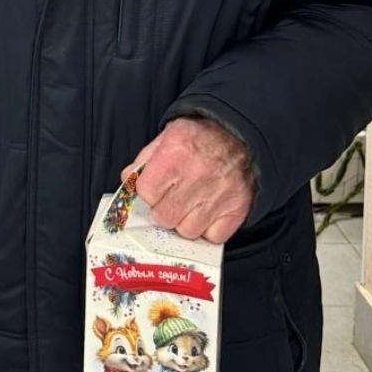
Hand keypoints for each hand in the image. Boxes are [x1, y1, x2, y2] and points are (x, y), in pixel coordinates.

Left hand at [124, 117, 255, 243]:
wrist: (243, 133)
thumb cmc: (202, 135)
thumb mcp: (168, 135)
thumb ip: (145, 158)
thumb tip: (128, 180)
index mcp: (174, 155)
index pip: (146, 193)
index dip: (148, 192)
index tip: (155, 189)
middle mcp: (196, 177)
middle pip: (164, 217)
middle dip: (164, 210)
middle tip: (172, 199)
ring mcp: (218, 197)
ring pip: (187, 231)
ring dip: (185, 222)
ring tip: (191, 205)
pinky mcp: (236, 210)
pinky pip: (213, 237)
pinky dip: (209, 229)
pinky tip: (207, 213)